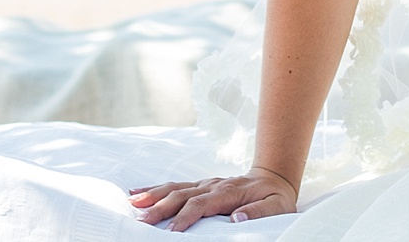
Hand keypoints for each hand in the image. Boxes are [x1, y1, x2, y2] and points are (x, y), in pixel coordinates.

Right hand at [128, 166, 297, 230]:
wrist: (274, 176)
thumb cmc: (275, 197)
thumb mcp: (276, 206)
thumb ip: (258, 212)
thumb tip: (236, 218)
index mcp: (228, 191)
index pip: (201, 203)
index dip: (185, 217)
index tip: (171, 231)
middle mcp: (212, 184)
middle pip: (181, 195)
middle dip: (160, 207)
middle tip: (142, 220)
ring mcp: (205, 183)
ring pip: (174, 188)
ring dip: (153, 195)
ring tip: (133, 204)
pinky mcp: (200, 185)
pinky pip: (175, 186)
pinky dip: (156, 189)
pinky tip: (138, 192)